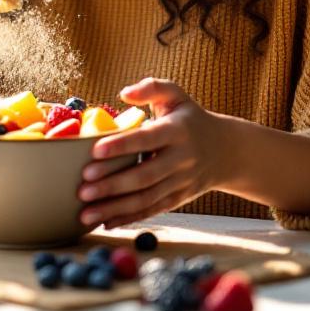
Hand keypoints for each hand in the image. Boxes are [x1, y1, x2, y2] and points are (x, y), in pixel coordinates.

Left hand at [77, 78, 232, 228]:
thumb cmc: (190, 119)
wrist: (226, 150)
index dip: (121, 145)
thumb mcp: (177, 96)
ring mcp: (180, 182)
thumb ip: (153, 88)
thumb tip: (125, 93)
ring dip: (114, 208)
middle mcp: (181, 159)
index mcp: (177, 131)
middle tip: (83, 189)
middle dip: (112, 185)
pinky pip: (152, 210)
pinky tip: (105, 222)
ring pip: (146, 198)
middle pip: (144, 176)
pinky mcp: (178, 198)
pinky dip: (128, 218)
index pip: (147, 139)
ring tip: (85, 213)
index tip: (94, 151)